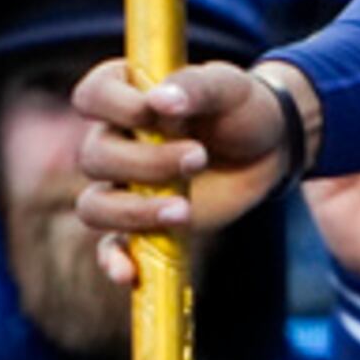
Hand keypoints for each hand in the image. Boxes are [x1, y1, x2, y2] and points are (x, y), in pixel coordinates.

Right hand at [73, 57, 307, 239]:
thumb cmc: (241, 107)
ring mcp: (124, 185)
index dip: (114, 106)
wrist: (268, 148)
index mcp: (127, 94)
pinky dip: (114, 261)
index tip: (154, 112)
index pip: (91, 96)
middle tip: (198, 157)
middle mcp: (115, 138)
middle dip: (145, 162)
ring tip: (184, 210)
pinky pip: (110, 247)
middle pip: (95, 156)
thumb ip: (196, 86)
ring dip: (133, 212)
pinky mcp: (141, 224)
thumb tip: (160, 100)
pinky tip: (129, 273)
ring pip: (95, 205)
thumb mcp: (228, 85)